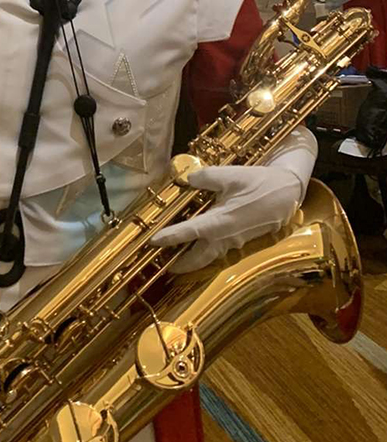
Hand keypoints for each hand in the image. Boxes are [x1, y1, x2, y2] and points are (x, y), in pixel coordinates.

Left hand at [151, 164, 302, 271]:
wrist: (288, 193)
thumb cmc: (259, 183)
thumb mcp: (230, 175)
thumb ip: (205, 177)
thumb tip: (187, 179)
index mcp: (221, 221)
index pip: (189, 232)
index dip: (170, 237)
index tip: (152, 241)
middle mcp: (226, 236)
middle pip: (198, 258)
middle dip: (181, 265)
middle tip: (163, 266)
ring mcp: (235, 241)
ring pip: (209, 256)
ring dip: (192, 260)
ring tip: (175, 260)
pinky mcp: (241, 240)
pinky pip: (219, 251)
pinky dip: (205, 252)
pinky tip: (198, 245)